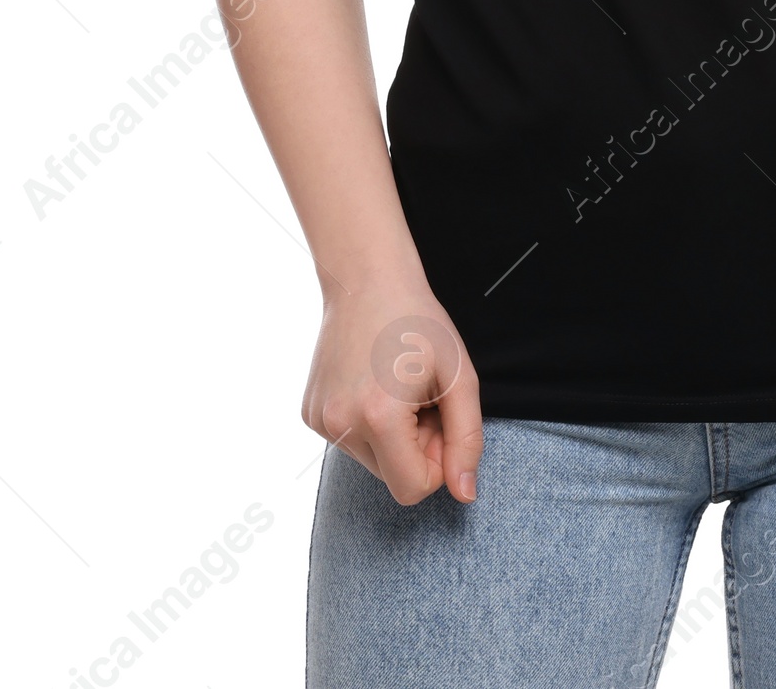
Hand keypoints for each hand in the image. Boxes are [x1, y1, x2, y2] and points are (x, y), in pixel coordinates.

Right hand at [302, 270, 483, 507]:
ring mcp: (319, 420)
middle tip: (422, 398)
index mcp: (378, 418)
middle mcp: (340, 425)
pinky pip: (350, 441)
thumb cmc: (419, 324)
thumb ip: (467, 439)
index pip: (413, 490)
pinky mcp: (309, 413)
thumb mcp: (460, 377)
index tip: (440, 419)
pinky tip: (372, 383)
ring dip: (392, 436)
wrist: (367, 280)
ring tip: (397, 387)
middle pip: (392, 477)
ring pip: (371, 461)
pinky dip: (367, 424)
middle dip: (414, 448)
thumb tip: (464, 496)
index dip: (437, 462)